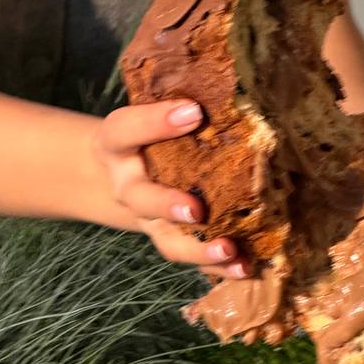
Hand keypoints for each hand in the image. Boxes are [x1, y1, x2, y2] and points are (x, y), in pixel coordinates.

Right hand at [92, 99, 250, 278]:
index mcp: (117, 144)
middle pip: (141, 199)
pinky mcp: (173, 240)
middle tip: (195, 209)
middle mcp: (129, 187)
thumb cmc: (149, 135)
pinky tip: (246, 267)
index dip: (154, 122)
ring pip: (169, 241)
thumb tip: (240, 97)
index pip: (124, 129)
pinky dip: (220, 267)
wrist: (125, 172)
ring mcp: (150, 220)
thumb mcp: (151, 115)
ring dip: (199, 250)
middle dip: (167, 205)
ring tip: (229, 250)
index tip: (193, 111)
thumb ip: (180, 110)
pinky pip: (193, 259)